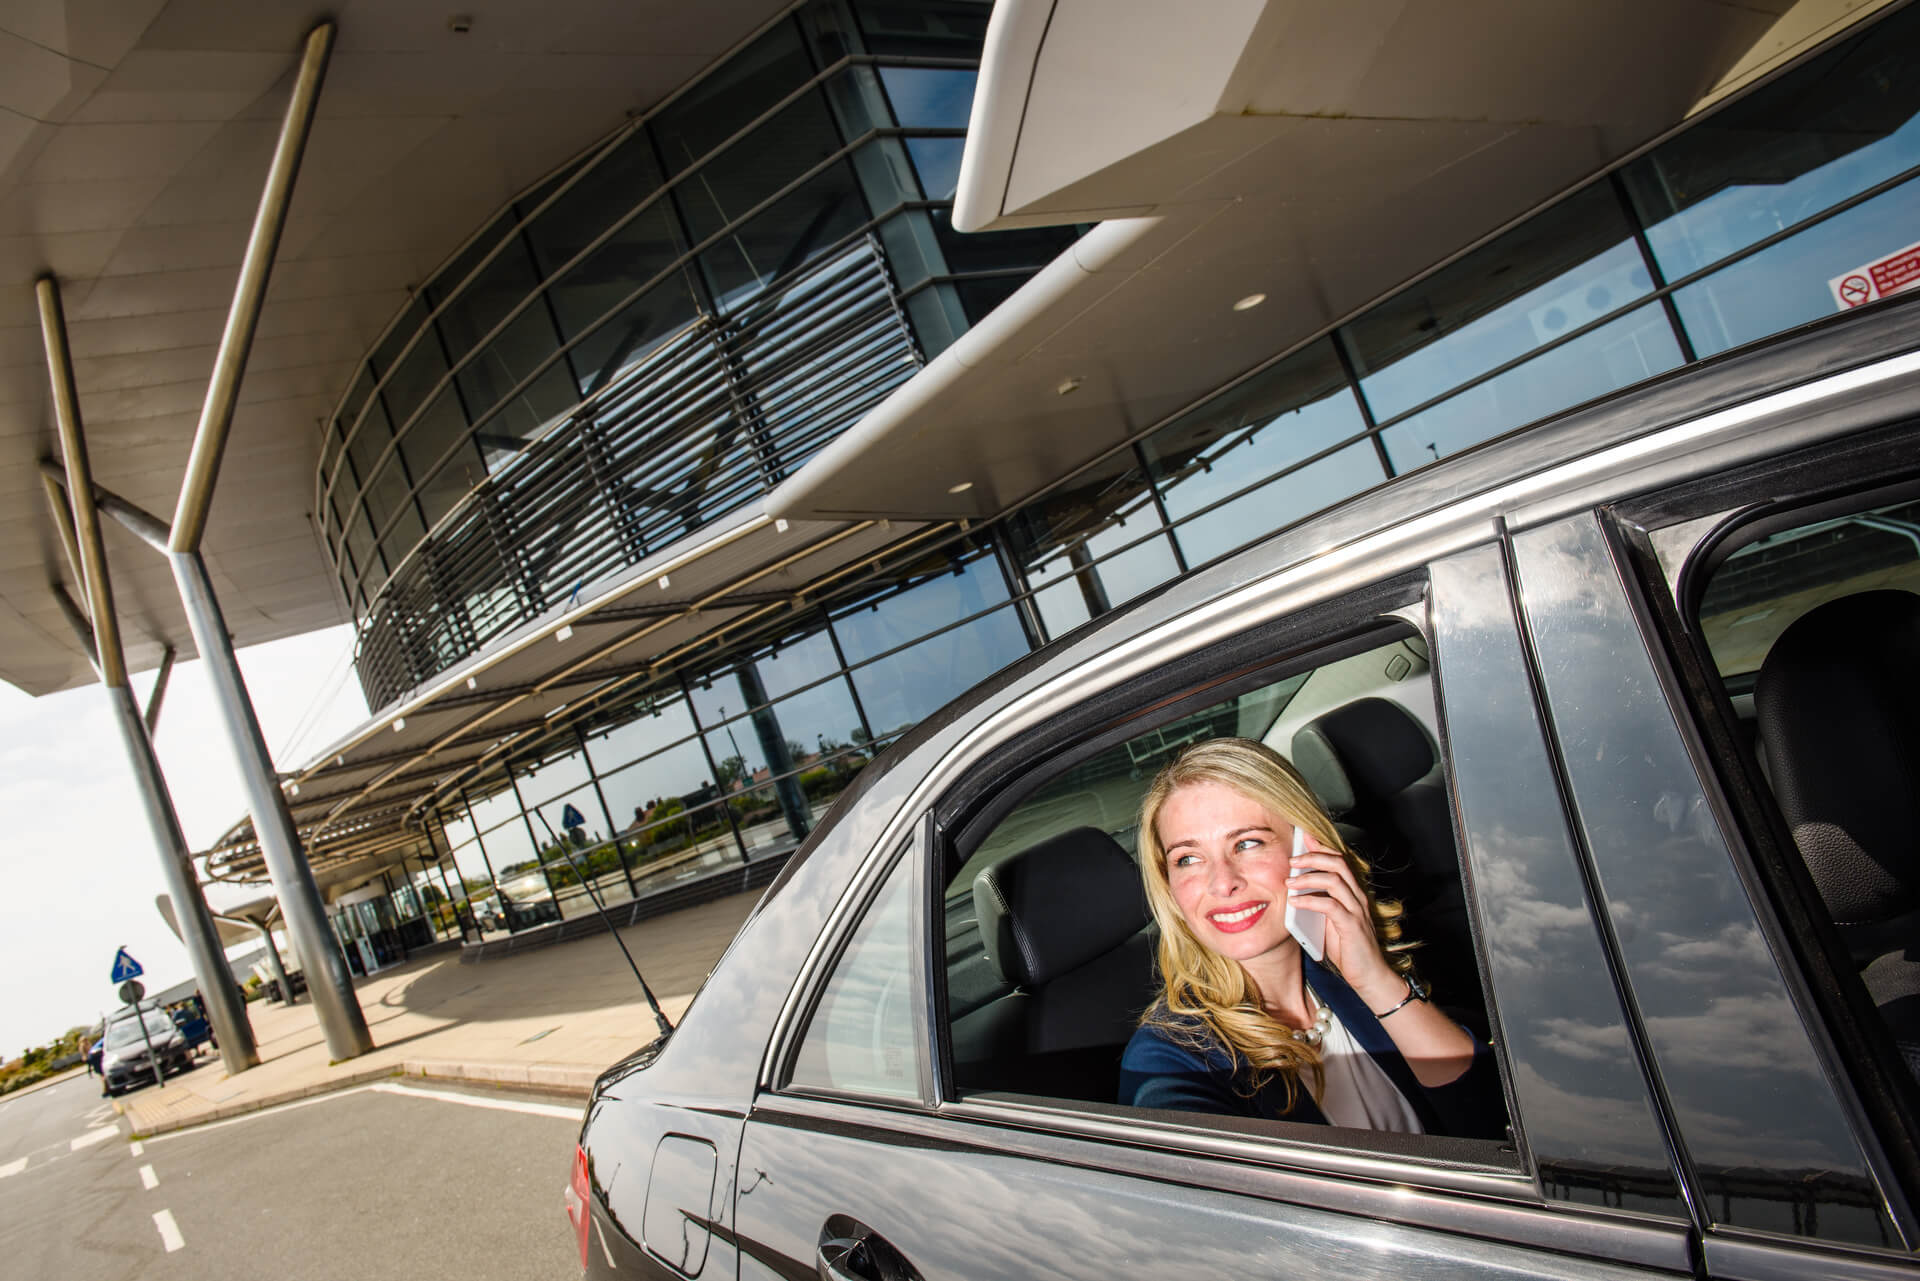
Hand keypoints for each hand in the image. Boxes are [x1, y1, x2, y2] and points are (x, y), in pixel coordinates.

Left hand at [1286, 836, 1402, 1006]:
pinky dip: (1310, 900)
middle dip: (1313, 857)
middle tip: (1292, 860)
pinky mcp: (1352, 926)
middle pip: (1338, 863)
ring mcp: (1357, 910)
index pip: (1340, 860)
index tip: (1303, 838)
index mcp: (1353, 893)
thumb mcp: (1330, 922)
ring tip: (1289, 881)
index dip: (1322, 847)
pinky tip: (1295, 902)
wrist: (1369, 976)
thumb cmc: (1348, 949)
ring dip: (1309, 877)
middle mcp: (1358, 897)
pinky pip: (1330, 906)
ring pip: (1335, 880)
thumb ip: (1319, 904)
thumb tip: (1295, 890)